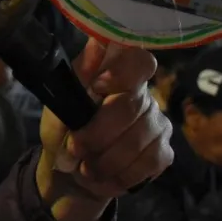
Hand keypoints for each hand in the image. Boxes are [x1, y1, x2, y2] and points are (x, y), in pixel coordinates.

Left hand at [37, 38, 173, 220]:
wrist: (69, 175)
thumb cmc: (64, 132)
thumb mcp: (58, 106)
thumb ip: (77, 79)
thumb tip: (97, 44)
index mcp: (116, 77)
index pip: (139, 60)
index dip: (123, 72)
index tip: (98, 87)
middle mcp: (143, 95)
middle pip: (132, 106)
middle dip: (98, 133)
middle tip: (75, 148)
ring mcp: (157, 123)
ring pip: (140, 138)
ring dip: (106, 159)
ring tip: (86, 167)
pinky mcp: (163, 152)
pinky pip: (149, 162)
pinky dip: (121, 174)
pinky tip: (104, 176)